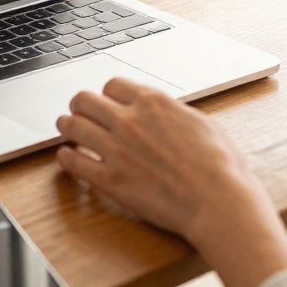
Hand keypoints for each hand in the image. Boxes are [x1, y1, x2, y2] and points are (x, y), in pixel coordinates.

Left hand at [56, 79, 286, 286]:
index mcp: (153, 102)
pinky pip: (72, 162)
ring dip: (67, 127)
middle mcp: (129, 120)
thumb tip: (163, 111)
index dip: (108, 95)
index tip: (107, 103)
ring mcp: (116, 149)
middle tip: (80, 113)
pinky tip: (68, 158)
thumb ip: (173, 112)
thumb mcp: (201, 122)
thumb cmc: (220, 166)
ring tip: (67, 131)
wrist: (218, 201)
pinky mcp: (109, 179)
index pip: (112, 85)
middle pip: (84, 100)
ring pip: (72, 126)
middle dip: (81, 106)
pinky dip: (66, 158)